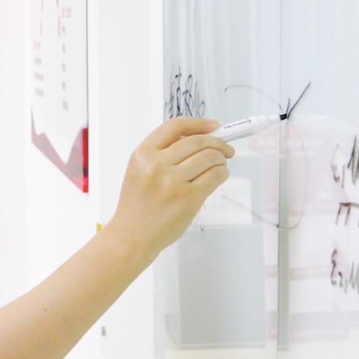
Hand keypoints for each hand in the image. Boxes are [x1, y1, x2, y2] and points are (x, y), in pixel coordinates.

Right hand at [106, 117, 234, 262]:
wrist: (131, 235)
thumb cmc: (137, 205)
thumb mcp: (139, 171)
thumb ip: (161, 154)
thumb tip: (198, 139)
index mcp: (142, 154)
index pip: (174, 126)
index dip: (198, 123)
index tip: (213, 125)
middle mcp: (156, 164)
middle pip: (197, 141)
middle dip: (218, 143)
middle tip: (226, 149)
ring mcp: (172, 182)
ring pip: (210, 157)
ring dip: (221, 159)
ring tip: (220, 165)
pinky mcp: (188, 198)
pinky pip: (215, 176)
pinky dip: (222, 173)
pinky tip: (219, 176)